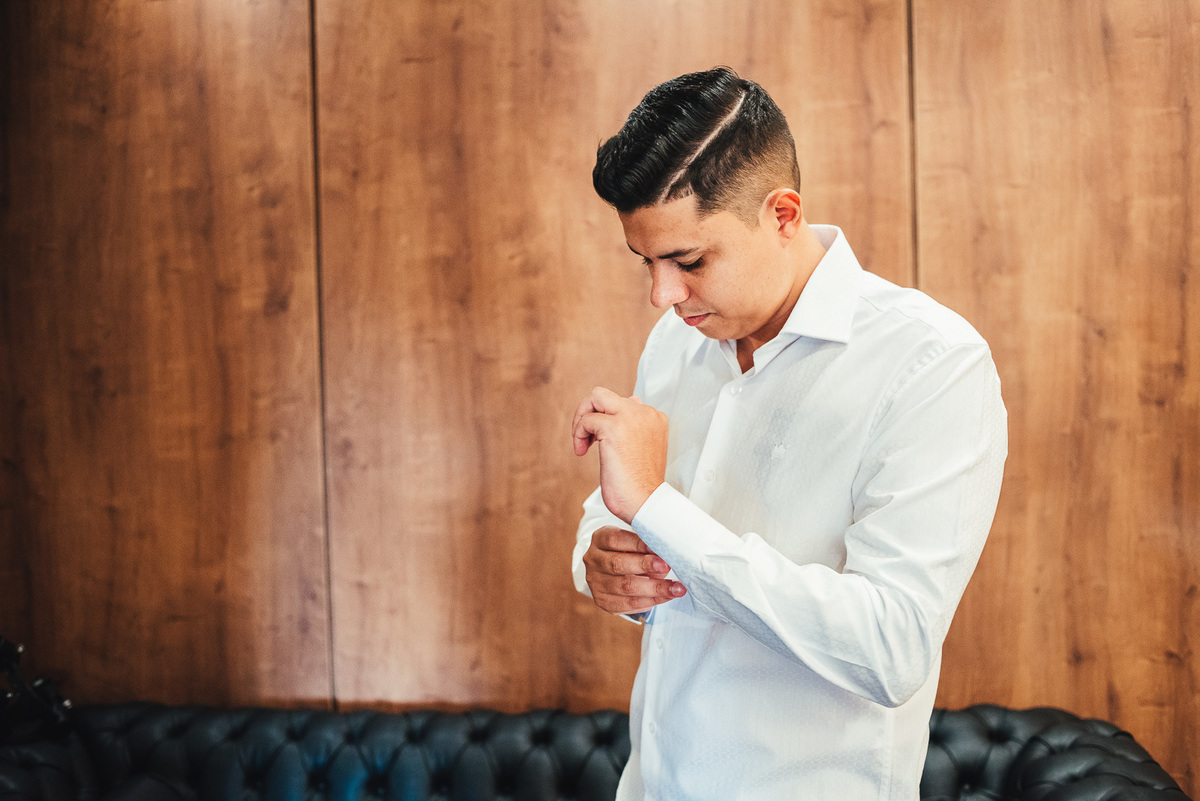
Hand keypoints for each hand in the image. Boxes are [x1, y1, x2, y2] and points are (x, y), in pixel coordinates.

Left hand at [571, 386, 667, 522]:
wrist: (646, 502)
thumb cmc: (640, 483)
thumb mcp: (642, 448)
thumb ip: (634, 426)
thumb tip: (629, 402)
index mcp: (654, 417)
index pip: (622, 401)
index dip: (605, 418)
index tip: (601, 440)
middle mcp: (646, 412)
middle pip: (604, 394)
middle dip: (588, 411)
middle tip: (585, 436)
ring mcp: (631, 418)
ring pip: (594, 398)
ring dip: (581, 420)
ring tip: (582, 444)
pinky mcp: (615, 427)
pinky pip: (587, 420)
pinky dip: (579, 435)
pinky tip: (582, 452)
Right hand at [583, 526, 686, 614]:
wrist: (617, 570)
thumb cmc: (632, 549)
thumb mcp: (635, 537)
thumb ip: (645, 539)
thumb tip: (666, 551)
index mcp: (599, 539)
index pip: (615, 539)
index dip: (637, 544)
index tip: (659, 546)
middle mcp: (593, 560)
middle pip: (617, 564)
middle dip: (645, 566)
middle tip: (667, 566)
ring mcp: (595, 582)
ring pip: (625, 587)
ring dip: (654, 588)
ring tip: (676, 587)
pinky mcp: (603, 601)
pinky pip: (628, 604)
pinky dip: (651, 601)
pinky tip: (667, 596)